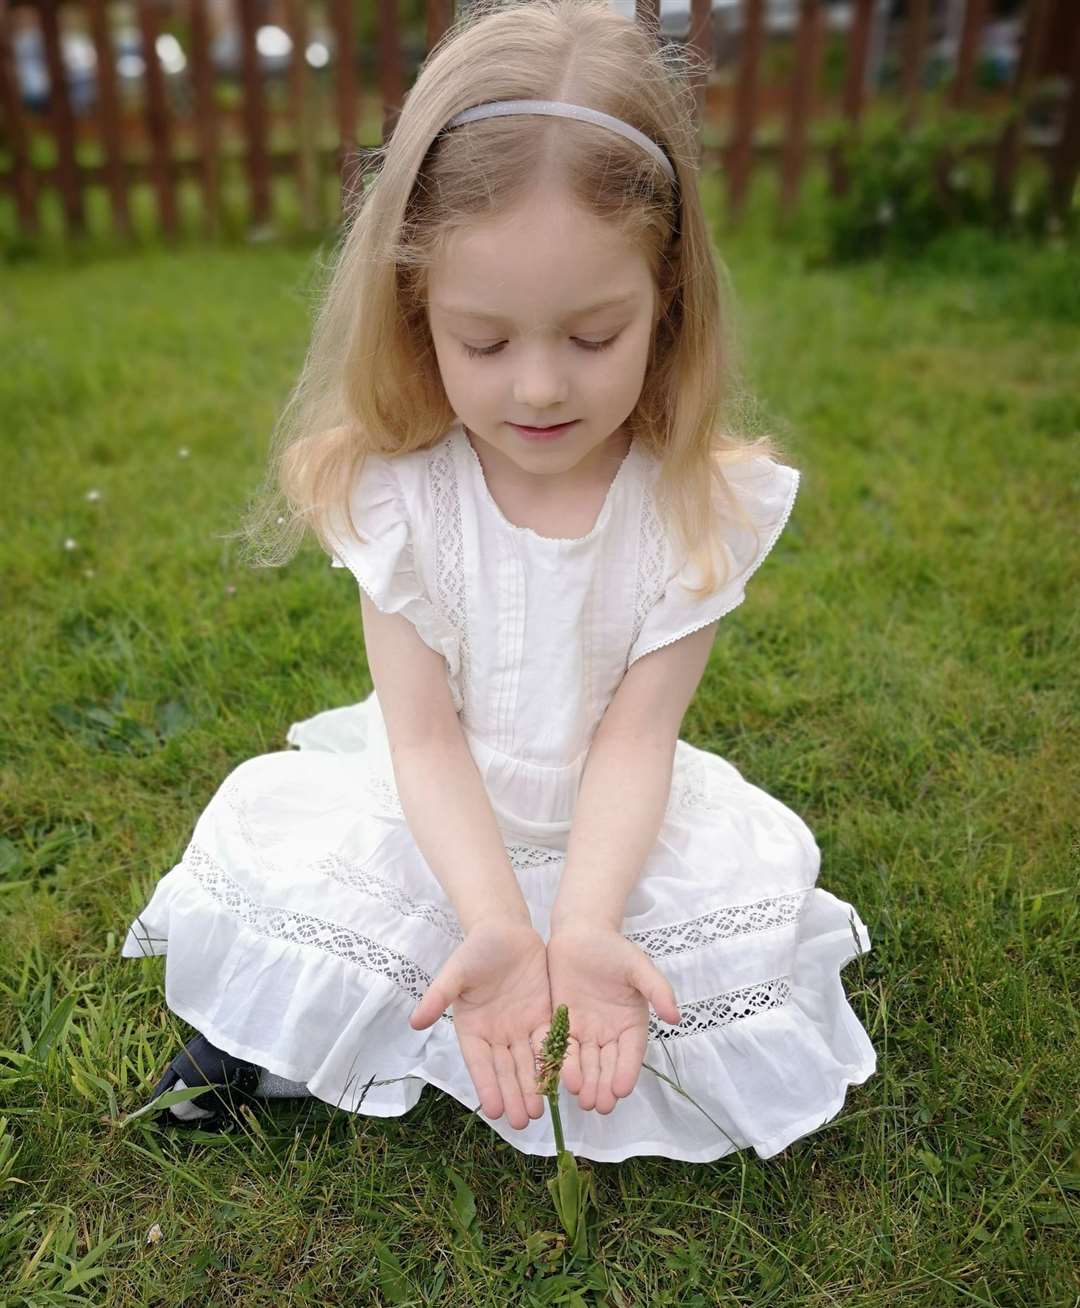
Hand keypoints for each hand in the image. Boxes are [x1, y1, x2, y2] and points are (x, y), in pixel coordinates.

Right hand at [409, 918, 550, 1129]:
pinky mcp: (544, 1016)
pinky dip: (554, 1062)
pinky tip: (561, 1081)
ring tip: (539, 1111)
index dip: (487, 1086)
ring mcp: (521, 1027)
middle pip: (506, 1069)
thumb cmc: (476, 950)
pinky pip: (550, 1042)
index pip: (480, 1064)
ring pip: (528, 1062)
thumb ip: (438, 997)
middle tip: (522, 1122)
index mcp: (473, 1029)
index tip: (494, 1111)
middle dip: (514, 1094)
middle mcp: (497, 1034)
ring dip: (533, 1086)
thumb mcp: (455, 972)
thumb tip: (414, 1022)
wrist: (505, 930)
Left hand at [546, 924, 679, 1112]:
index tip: (622, 1090)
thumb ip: (658, 990)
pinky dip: (564, 1064)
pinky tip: (562, 1079)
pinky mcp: (563, 1025)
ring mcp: (587, 1030)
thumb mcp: (639, 967)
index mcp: (631, 1022)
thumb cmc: (614, 949)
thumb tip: (676, 1017)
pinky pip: (564, 1048)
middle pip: (608, 1064)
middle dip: (604, 1085)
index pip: (630, 1052)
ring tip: (583, 1101)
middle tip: (600, 1105)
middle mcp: (610, 1032)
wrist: (580, 934)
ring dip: (585, 1082)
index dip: (626, 1071)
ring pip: (586, 1062)